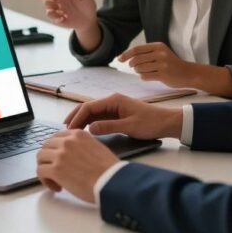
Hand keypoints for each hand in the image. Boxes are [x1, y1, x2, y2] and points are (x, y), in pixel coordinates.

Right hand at [35, 0, 98, 48]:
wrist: (88, 19)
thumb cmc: (86, 5)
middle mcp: (58, 3)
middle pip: (47, 2)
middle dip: (49, 4)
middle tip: (57, 5)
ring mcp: (58, 11)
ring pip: (49, 12)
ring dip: (52, 13)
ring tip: (60, 14)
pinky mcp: (59, 20)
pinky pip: (54, 19)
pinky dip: (57, 19)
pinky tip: (63, 18)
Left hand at [36, 129, 117, 203]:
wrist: (112, 182)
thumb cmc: (109, 170)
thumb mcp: (97, 147)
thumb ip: (82, 146)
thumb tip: (72, 154)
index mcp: (78, 135)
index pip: (57, 136)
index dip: (55, 148)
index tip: (58, 157)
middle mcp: (67, 141)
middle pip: (46, 145)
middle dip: (48, 158)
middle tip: (55, 169)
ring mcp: (60, 155)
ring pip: (40, 157)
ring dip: (45, 168)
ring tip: (55, 180)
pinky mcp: (56, 169)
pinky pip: (40, 171)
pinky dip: (45, 180)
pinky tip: (57, 187)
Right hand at [64, 93, 181, 139]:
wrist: (167, 122)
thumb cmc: (150, 123)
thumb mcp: (130, 126)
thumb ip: (109, 127)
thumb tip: (89, 129)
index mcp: (114, 100)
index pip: (89, 106)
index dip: (77, 117)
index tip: (69, 129)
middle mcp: (111, 101)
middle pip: (87, 107)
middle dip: (75, 117)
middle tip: (65, 130)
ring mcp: (113, 107)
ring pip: (92, 113)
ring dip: (81, 121)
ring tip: (71, 132)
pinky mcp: (116, 114)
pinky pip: (98, 117)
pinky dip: (89, 123)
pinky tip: (84, 131)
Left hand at [118, 42, 198, 87]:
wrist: (188, 73)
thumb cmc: (172, 64)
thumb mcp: (161, 53)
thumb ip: (147, 54)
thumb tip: (128, 58)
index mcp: (158, 46)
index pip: (137, 49)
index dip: (126, 54)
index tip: (119, 59)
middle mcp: (160, 54)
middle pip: (136, 59)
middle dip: (132, 65)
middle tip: (133, 67)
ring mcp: (162, 64)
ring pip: (139, 69)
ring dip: (139, 71)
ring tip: (145, 71)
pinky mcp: (163, 75)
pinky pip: (145, 76)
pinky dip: (144, 77)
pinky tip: (149, 76)